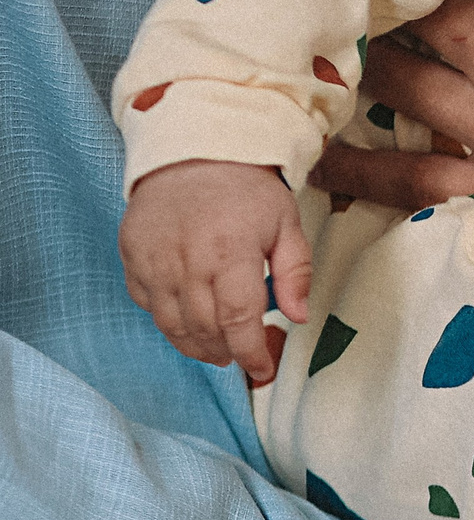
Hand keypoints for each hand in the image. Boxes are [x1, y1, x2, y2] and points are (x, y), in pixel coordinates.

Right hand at [119, 161, 310, 384]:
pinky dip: (165, 318)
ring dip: (194, 345)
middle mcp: (186, 259)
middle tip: (240, 356)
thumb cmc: (245, 189)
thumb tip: (298, 317)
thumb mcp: (287, 224)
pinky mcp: (130, 252)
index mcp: (230, 253)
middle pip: (204, 329)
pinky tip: (186, 316)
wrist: (191, 149)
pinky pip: (144, 301)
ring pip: (170, 323)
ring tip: (215, 348)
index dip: (251, 354)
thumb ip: (296, 274)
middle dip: (225, 353)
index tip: (262, 370)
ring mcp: (152, 257)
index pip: (238, 322)